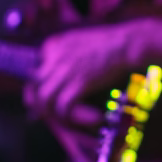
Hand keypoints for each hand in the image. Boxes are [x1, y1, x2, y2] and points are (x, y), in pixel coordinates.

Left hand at [28, 20, 161, 120]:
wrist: (127, 42)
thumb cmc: (109, 42)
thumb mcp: (79, 41)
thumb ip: (65, 55)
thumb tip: (57, 75)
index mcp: (52, 45)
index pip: (33, 70)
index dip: (37, 88)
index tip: (42, 99)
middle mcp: (54, 57)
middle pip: (34, 85)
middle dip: (36, 102)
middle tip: (43, 115)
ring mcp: (65, 70)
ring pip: (43, 98)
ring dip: (50, 112)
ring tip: (62, 120)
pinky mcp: (79, 83)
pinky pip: (63, 107)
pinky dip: (71, 117)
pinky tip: (85, 118)